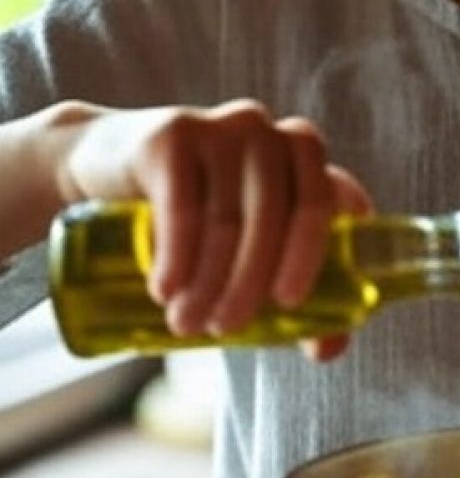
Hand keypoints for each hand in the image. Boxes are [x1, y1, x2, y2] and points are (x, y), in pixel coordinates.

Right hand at [55, 99, 372, 360]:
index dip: (312, 254)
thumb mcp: (248, 246)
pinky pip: (183, 205)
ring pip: (227, 219)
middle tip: (225, 329)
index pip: (328, 203)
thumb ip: (296, 290)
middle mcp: (273, 135)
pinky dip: (177, 256)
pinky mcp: (175, 132)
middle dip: (250, 283)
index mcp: (307, 158)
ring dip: (208, 281)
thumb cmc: (201, 215)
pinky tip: (165, 290)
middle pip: (275, 218)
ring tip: (187, 323)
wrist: (113, 167)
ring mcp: (225, 128)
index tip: (289, 304)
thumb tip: (328, 350)